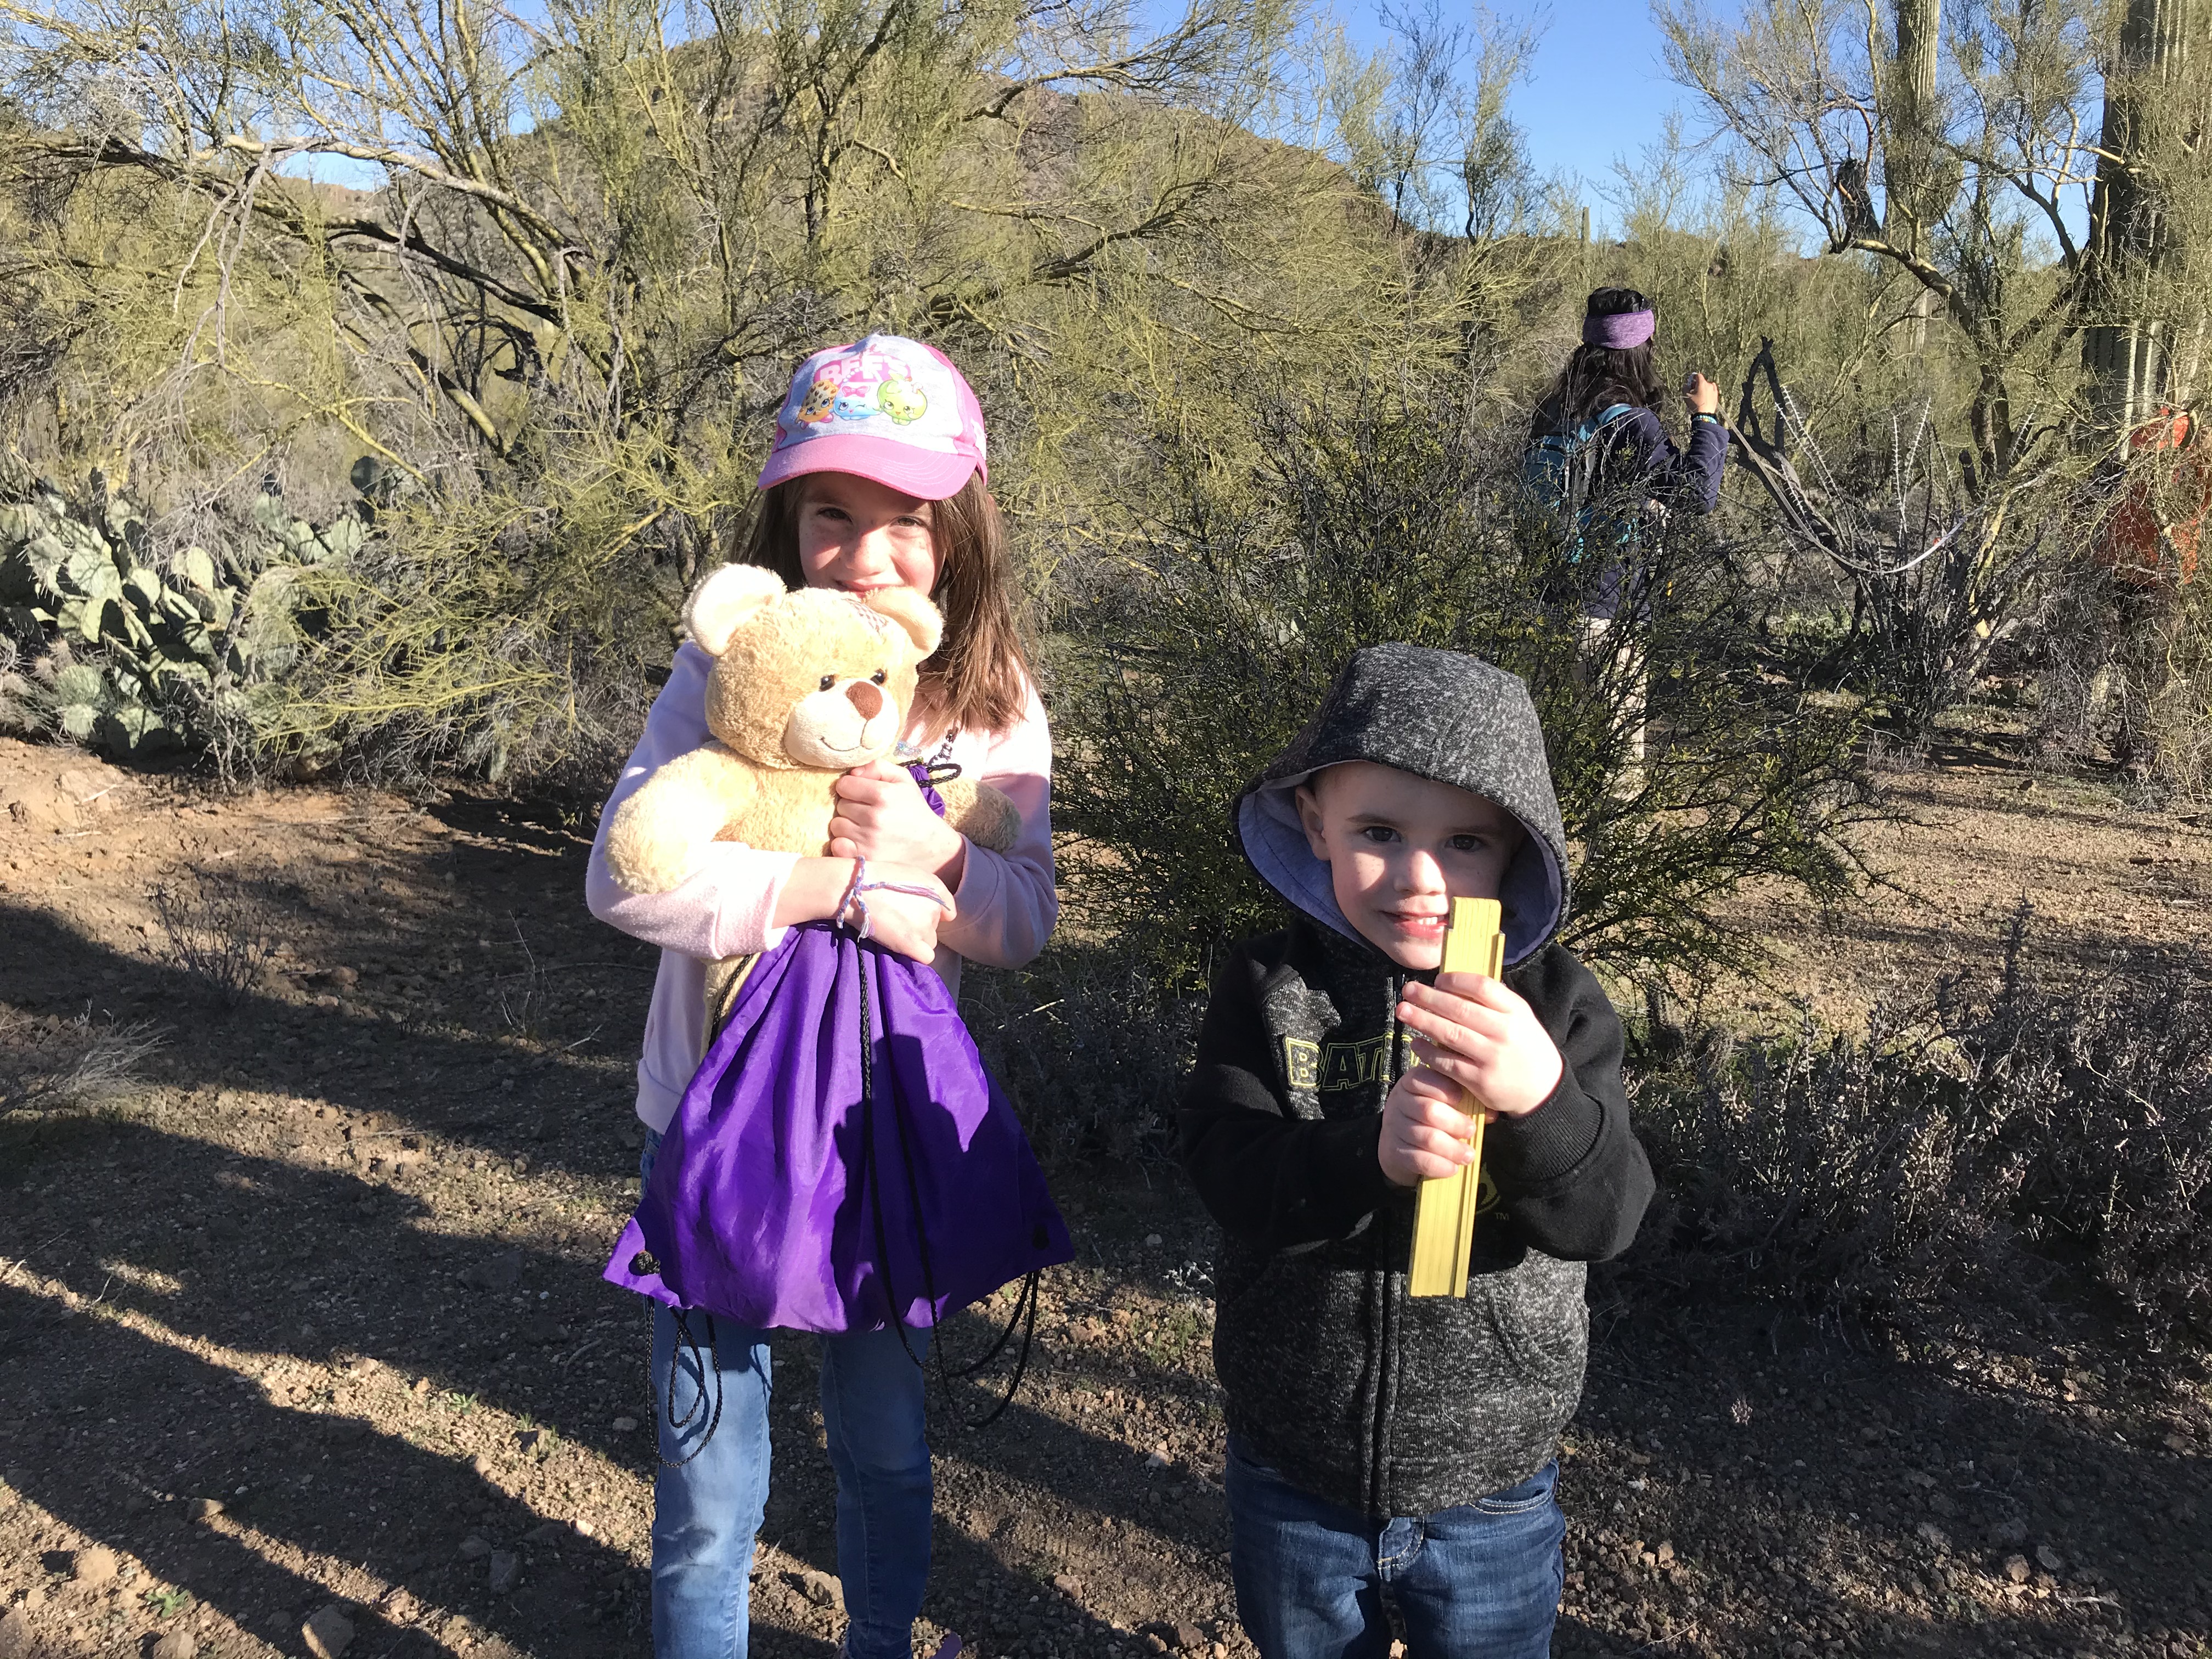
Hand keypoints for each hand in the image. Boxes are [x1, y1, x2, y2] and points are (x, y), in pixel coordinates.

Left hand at [830, 760, 965, 884]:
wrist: (930, 845)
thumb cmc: (914, 809)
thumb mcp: (903, 780)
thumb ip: (877, 767)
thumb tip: (851, 772)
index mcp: (883, 794)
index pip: (843, 785)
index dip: (851, 788)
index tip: (861, 794)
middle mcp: (874, 818)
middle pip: (840, 806)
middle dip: (850, 807)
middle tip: (867, 812)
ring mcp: (868, 840)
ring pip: (837, 826)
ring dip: (847, 825)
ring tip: (864, 827)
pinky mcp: (865, 858)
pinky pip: (837, 846)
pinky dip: (844, 844)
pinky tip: (858, 842)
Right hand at [851, 867, 956, 963]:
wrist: (855, 888)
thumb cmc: (876, 878)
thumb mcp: (908, 872)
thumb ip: (927, 889)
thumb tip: (943, 913)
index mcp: (935, 888)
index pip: (946, 911)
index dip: (931, 914)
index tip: (916, 914)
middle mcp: (934, 907)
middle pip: (934, 926)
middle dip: (921, 926)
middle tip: (898, 921)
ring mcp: (923, 926)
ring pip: (930, 942)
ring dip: (917, 940)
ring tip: (896, 931)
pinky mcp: (911, 942)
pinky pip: (926, 957)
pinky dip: (917, 954)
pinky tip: (903, 946)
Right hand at [1379, 1065, 1484, 1187]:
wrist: (1400, 1142)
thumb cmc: (1432, 1117)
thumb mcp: (1445, 1103)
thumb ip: (1467, 1102)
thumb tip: (1492, 1114)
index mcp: (1412, 1083)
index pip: (1423, 1079)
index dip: (1444, 1088)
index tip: (1461, 1098)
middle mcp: (1399, 1102)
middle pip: (1428, 1110)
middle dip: (1455, 1123)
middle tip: (1471, 1131)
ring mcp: (1394, 1127)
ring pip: (1426, 1138)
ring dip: (1452, 1148)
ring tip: (1468, 1155)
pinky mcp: (1394, 1151)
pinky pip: (1418, 1159)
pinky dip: (1439, 1165)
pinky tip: (1453, 1168)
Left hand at [1394, 972, 1563, 1119]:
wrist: (1543, 1089)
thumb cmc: (1524, 1046)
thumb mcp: (1520, 1018)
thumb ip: (1494, 1001)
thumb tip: (1453, 981)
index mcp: (1516, 1011)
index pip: (1482, 987)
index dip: (1456, 981)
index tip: (1438, 980)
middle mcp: (1505, 1032)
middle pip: (1460, 1009)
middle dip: (1428, 998)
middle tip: (1408, 990)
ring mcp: (1492, 1057)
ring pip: (1450, 1034)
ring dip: (1422, 1021)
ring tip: (1403, 1011)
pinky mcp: (1481, 1081)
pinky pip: (1448, 1063)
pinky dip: (1428, 1052)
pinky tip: (1416, 1043)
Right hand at [1683, 371, 1719, 416]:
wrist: (1704, 414)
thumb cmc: (1695, 404)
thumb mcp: (1687, 396)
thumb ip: (1685, 388)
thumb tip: (1686, 385)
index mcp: (1702, 383)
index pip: (1698, 375)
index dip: (1693, 378)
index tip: (1690, 382)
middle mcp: (1709, 384)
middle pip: (1702, 381)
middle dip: (1697, 384)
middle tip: (1693, 391)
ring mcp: (1714, 390)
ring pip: (1707, 386)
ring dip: (1703, 388)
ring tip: (1699, 395)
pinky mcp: (1716, 395)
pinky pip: (1712, 390)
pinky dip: (1708, 391)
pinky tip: (1705, 397)